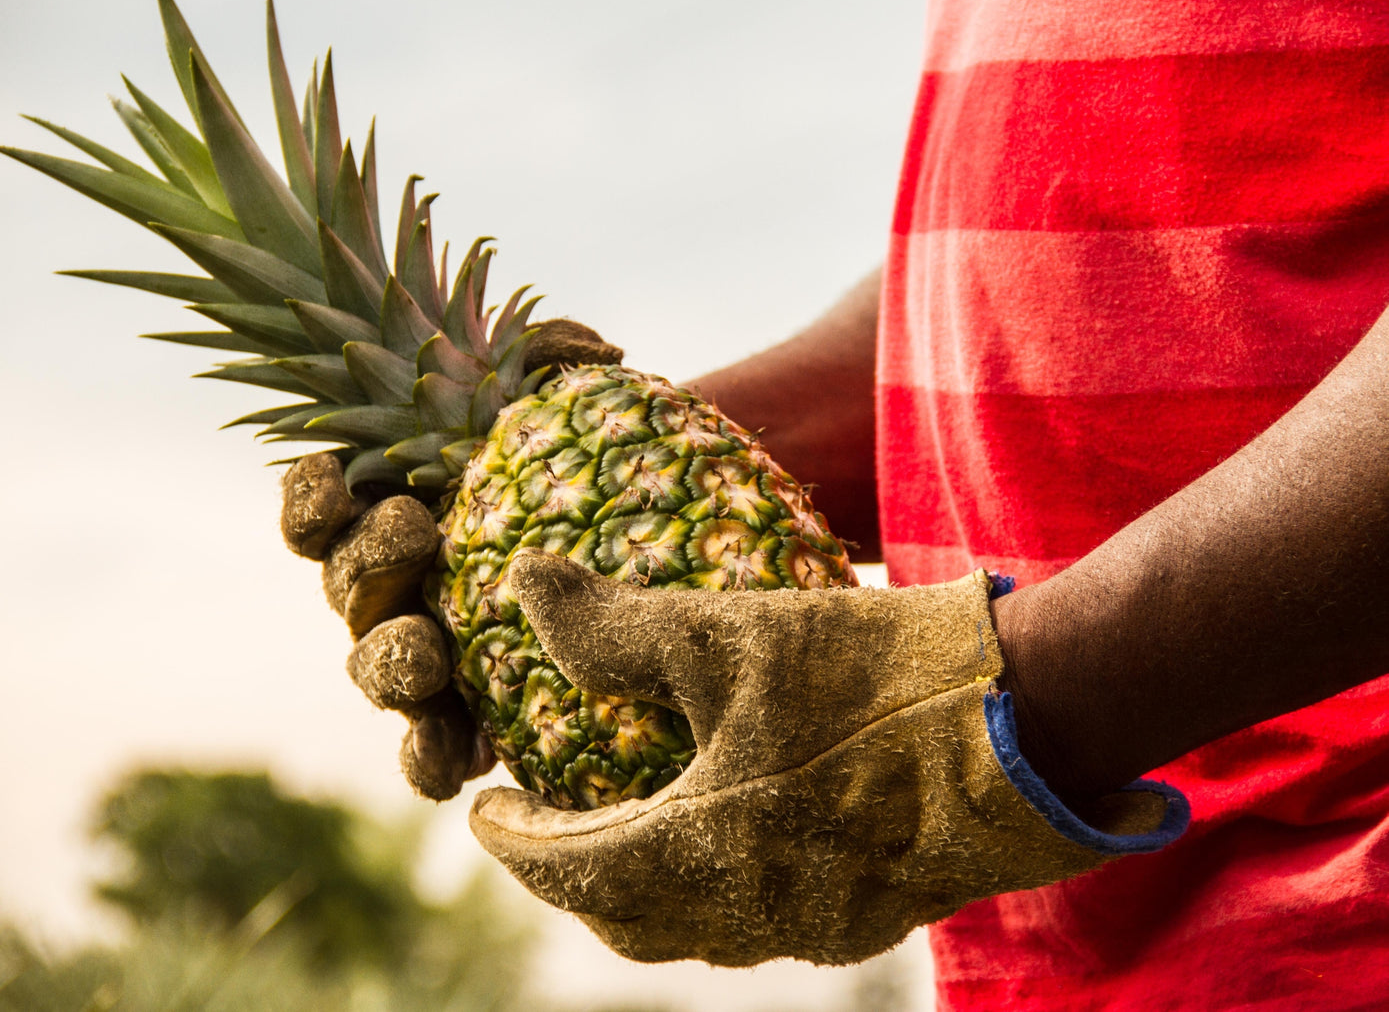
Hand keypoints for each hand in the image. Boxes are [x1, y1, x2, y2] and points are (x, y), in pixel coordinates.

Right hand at [279, 317, 625, 799]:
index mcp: (386, 511)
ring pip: (374, 668)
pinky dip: (431, 759)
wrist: (623, 570)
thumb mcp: (565, 415)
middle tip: (417, 530)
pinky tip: (462, 764)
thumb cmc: (569, 480)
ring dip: (391, 662)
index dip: (310, 492)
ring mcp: (418, 658)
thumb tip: (593, 344)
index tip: (334, 477)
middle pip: (345, 582)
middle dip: (369, 557)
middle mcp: (386, 588)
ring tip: (427, 654)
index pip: (320, 503)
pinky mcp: (457, 724)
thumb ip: (558, 366)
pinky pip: (424, 754)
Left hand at [469, 551, 1184, 965]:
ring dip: (641, 885)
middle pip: (623, 918)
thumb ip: (614, 623)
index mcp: (696, 856)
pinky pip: (763, 918)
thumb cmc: (868, 677)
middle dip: (571, 875)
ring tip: (626, 823)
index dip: (514, 842)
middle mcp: (748, 913)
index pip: (568, 871)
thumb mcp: (726, 633)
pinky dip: (716, 884)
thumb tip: (524, 585)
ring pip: (694, 927)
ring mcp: (816, 925)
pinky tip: (733, 829)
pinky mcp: (872, 914)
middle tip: (546, 823)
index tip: (486, 808)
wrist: (1027, 724)